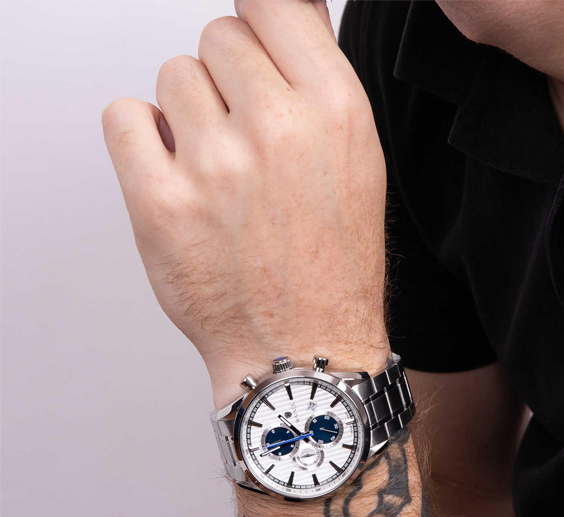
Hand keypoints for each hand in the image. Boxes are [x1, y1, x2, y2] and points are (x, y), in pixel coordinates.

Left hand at [101, 0, 389, 407]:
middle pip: (218, 37)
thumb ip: (316, 80)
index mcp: (336, 112)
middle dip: (228, 82)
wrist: (302, 350)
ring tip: (219, 173)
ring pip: (173, 75)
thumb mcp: (355, 164)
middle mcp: (278, 129)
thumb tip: (288, 11)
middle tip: (247, 142)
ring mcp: (215, 166)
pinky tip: (177, 177)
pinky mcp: (160, 203)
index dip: (259, 29)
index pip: (270, 4)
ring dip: (189, 115)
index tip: (255, 58)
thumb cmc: (331, 268)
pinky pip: (124, 115)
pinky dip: (143, 140)